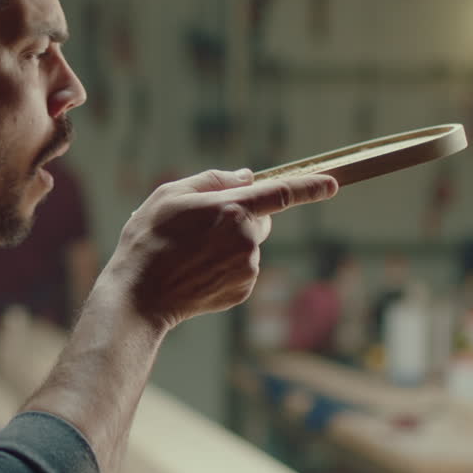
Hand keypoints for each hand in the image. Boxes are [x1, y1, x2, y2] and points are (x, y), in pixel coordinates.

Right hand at [101, 169, 337, 332]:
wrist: (140, 295)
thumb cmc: (149, 240)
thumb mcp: (170, 195)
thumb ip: (212, 180)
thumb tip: (247, 177)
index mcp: (231, 209)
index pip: (281, 193)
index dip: (310, 186)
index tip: (331, 184)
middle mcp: (246, 240)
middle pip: (260, 219)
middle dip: (241, 216)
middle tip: (201, 226)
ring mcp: (247, 269)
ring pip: (248, 246)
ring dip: (228, 244)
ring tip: (190, 254)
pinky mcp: (243, 291)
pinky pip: (242, 269)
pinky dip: (225, 267)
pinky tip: (197, 272)